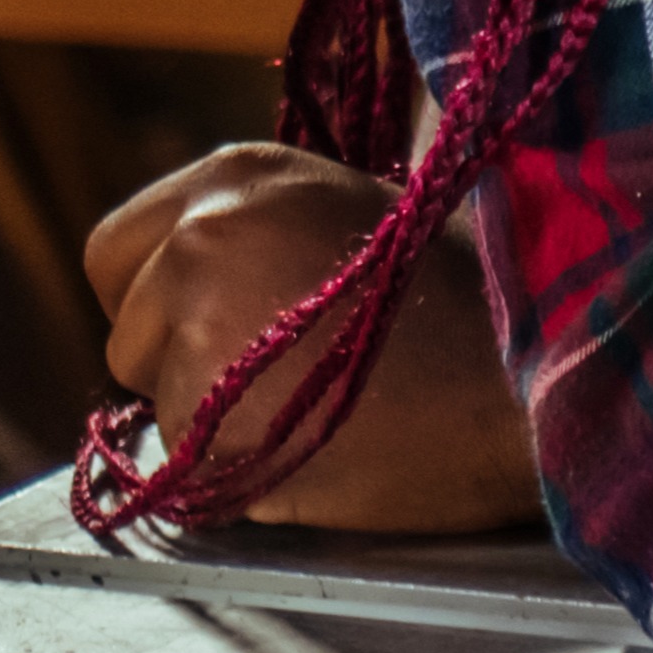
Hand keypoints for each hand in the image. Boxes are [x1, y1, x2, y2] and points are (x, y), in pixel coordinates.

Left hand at [81, 144, 542, 535]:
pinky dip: (237, 474)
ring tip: (318, 411)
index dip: (159, 300)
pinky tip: (320, 450)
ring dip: (213, 422)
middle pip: (127, 327)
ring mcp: (198, 321)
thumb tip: (193, 286)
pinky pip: (188, 465)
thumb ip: (259, 238)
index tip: (219, 329)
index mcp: (235, 178)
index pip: (116, 251)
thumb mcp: (352, 216)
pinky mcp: (210, 413)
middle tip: (279, 382)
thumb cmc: (469, 306)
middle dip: (179, 363)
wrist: (536, 375)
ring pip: (157, 400)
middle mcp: (201, 234)